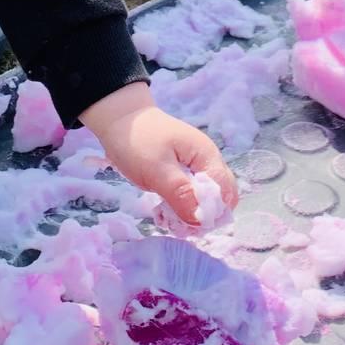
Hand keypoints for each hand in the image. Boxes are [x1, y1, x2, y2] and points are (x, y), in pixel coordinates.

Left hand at [80, 82, 237, 226]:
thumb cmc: (137, 141)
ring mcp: (196, 167)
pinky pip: (192, 195)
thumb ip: (181, 193)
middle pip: (221, 197)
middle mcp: (208, 162)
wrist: (119, 119)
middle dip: (204, 215)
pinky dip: (182, 206)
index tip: (189, 225)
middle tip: (178, 223)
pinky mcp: (184, 173)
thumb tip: (202, 220)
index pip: (225, 192)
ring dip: (191, 213)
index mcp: (207, 156)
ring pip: (206, 199)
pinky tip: (165, 209)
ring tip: (168, 217)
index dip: (212, 212)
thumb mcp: (157, 169)